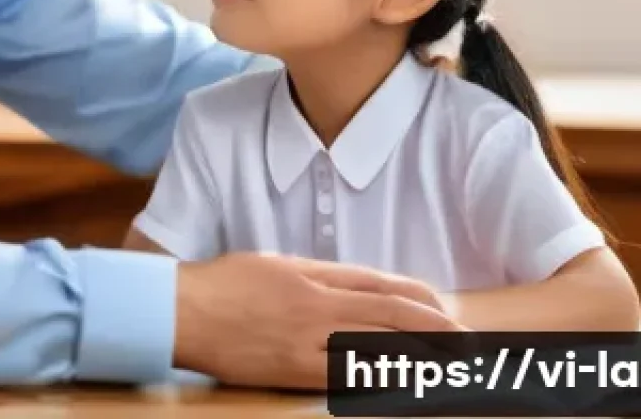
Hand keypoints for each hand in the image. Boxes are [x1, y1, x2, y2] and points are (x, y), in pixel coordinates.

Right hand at [173, 252, 463, 389]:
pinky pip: (346, 379)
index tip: (445, 308)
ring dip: (417, 360)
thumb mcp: (276, 264)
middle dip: (433, 331)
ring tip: (450, 369)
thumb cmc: (226, 283)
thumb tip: (357, 287)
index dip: (418, 299)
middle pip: (387, 317)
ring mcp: (306, 342)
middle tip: (468, 344)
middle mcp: (316, 307)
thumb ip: (318, 275)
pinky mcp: (292, 373)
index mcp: (312, 276)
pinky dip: (378, 382)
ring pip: (374, 350)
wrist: (185, 311)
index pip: (379, 285)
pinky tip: (401, 388)